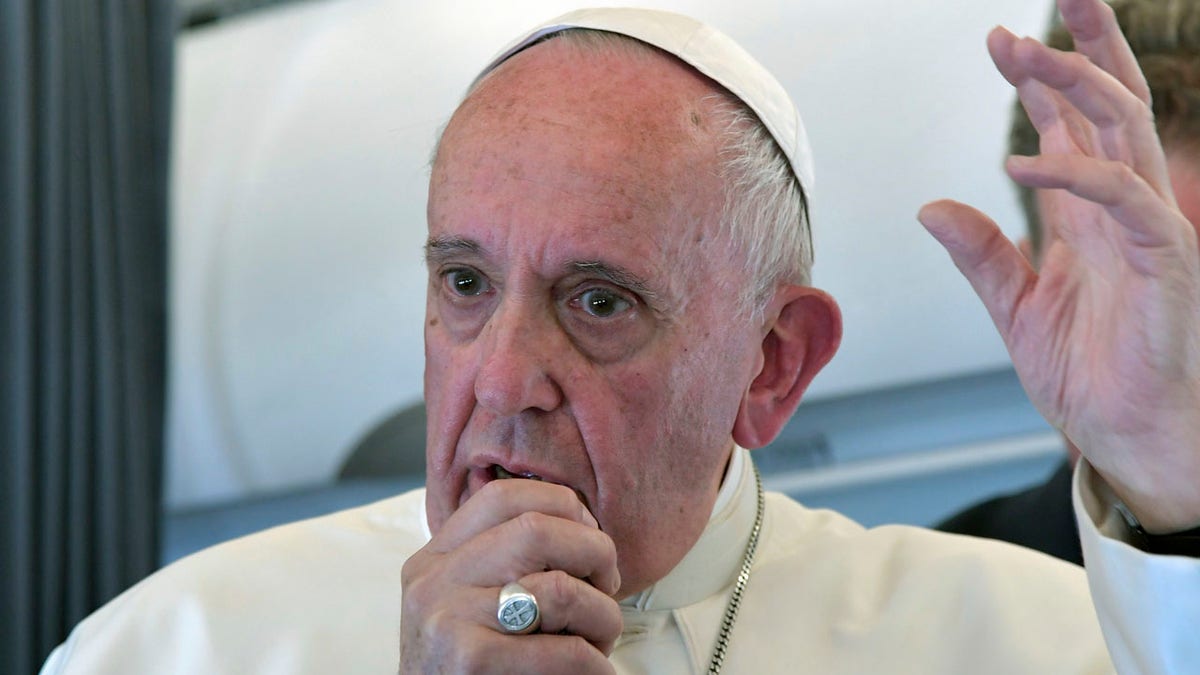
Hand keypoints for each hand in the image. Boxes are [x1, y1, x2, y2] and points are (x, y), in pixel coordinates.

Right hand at [400, 479, 621, 671]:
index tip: (590, 538)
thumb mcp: (462, 607)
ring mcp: (447, 621)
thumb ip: (499, 565)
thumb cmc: (466, 672)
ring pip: (559, 589)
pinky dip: (595, 663)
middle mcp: (433, 582)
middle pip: (537, 529)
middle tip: (607, 586)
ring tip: (603, 638)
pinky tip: (596, 672)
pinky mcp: (470, 664)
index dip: (563, 506)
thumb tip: (583, 526)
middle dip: (594, 552)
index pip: (503, 496)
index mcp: (432, 559)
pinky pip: (562, 651)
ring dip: (603, 616)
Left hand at [918, 0, 1199, 532]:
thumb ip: (982, 255)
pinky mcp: (1167, 258)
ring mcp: (1150, 228)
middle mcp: (1123, 210)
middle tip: (1022, 19)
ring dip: (1077, 84)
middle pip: (1110, 107)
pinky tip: (1018, 163)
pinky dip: (1074, 173)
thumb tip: (930, 208)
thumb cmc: (1087, 375)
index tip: (998, 42)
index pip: (1070, 128)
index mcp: (1088, 216)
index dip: (1037, 83)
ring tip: (1025, 53)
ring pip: (1125, 130)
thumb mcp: (1016, 308)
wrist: (1127, 435)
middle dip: (1075, 52)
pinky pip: (1124, 197)